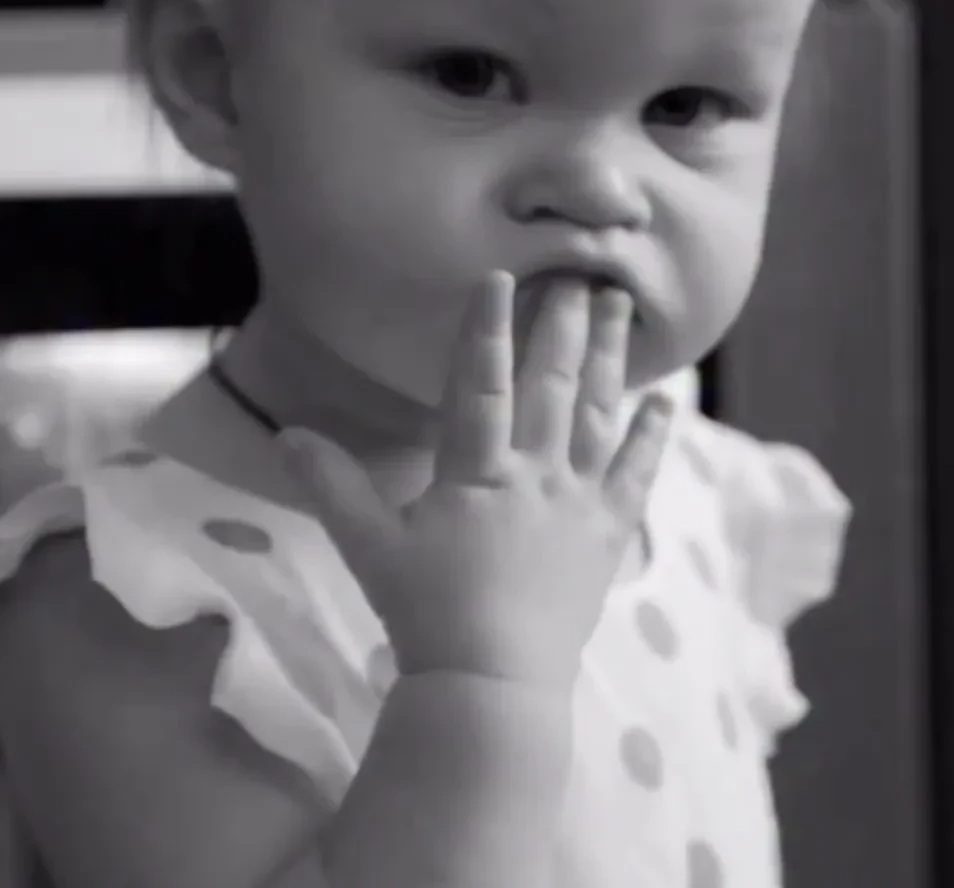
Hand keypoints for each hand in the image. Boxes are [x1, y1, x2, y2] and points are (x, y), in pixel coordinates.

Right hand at [279, 271, 672, 690]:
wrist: (494, 685)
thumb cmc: (426, 615)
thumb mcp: (371, 548)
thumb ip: (333, 487)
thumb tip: (286, 435)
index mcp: (476, 472)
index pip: (482, 383)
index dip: (488, 326)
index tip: (501, 274)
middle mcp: (535, 474)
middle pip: (552, 383)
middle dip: (564, 321)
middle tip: (583, 268)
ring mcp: (578, 501)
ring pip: (598, 413)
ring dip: (610, 356)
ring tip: (622, 306)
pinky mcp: (608, 534)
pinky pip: (636, 474)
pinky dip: (652, 435)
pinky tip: (667, 400)